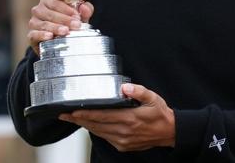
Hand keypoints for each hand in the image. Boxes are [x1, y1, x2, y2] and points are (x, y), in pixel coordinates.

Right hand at [27, 0, 93, 55]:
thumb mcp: (79, 17)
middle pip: (50, 12)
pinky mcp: (31, 35)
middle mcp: (39, 9)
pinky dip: (42, 35)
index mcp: (48, 0)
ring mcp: (34, 22)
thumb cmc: (69, 25)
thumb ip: (84, 11)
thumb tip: (85, 7)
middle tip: (76, 25)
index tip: (78, 15)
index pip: (56, 0)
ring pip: (43, 23)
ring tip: (66, 31)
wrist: (59, 44)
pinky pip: (34, 34)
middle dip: (64, 19)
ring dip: (55, 27)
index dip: (67, 8)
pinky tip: (50, 36)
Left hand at [59, 83, 175, 151]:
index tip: (72, 111)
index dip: (85, 114)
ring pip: (98, 132)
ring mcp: (122, 140)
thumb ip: (138, 91)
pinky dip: (96, 131)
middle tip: (64, 115)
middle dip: (78, 120)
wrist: (169, 132)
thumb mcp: (152, 98)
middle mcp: (123, 131)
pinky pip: (105, 138)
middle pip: (95, 125)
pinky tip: (91, 125)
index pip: (101, 116)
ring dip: (85, 125)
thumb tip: (125, 87)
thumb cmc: (160, 114)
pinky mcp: (123, 146)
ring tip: (74, 119)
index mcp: (129, 118)